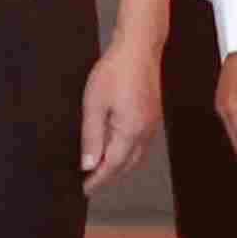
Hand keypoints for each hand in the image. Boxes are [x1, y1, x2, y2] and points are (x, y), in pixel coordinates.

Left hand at [78, 39, 158, 190]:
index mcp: (131, 132)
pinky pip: (140, 143)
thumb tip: (88, 164)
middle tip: (89, 182)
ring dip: (118, 165)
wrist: (139, 48)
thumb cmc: (116, 70)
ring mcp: (151, 124)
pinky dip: (127, 152)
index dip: (96, 180)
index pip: (112, 166)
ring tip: (98, 167)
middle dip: (108, 176)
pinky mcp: (152, 116)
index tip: (84, 189)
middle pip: (126, 165)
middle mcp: (145, 132)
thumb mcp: (94, 104)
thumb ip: (91, 137)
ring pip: (135, 156)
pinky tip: (115, 146)